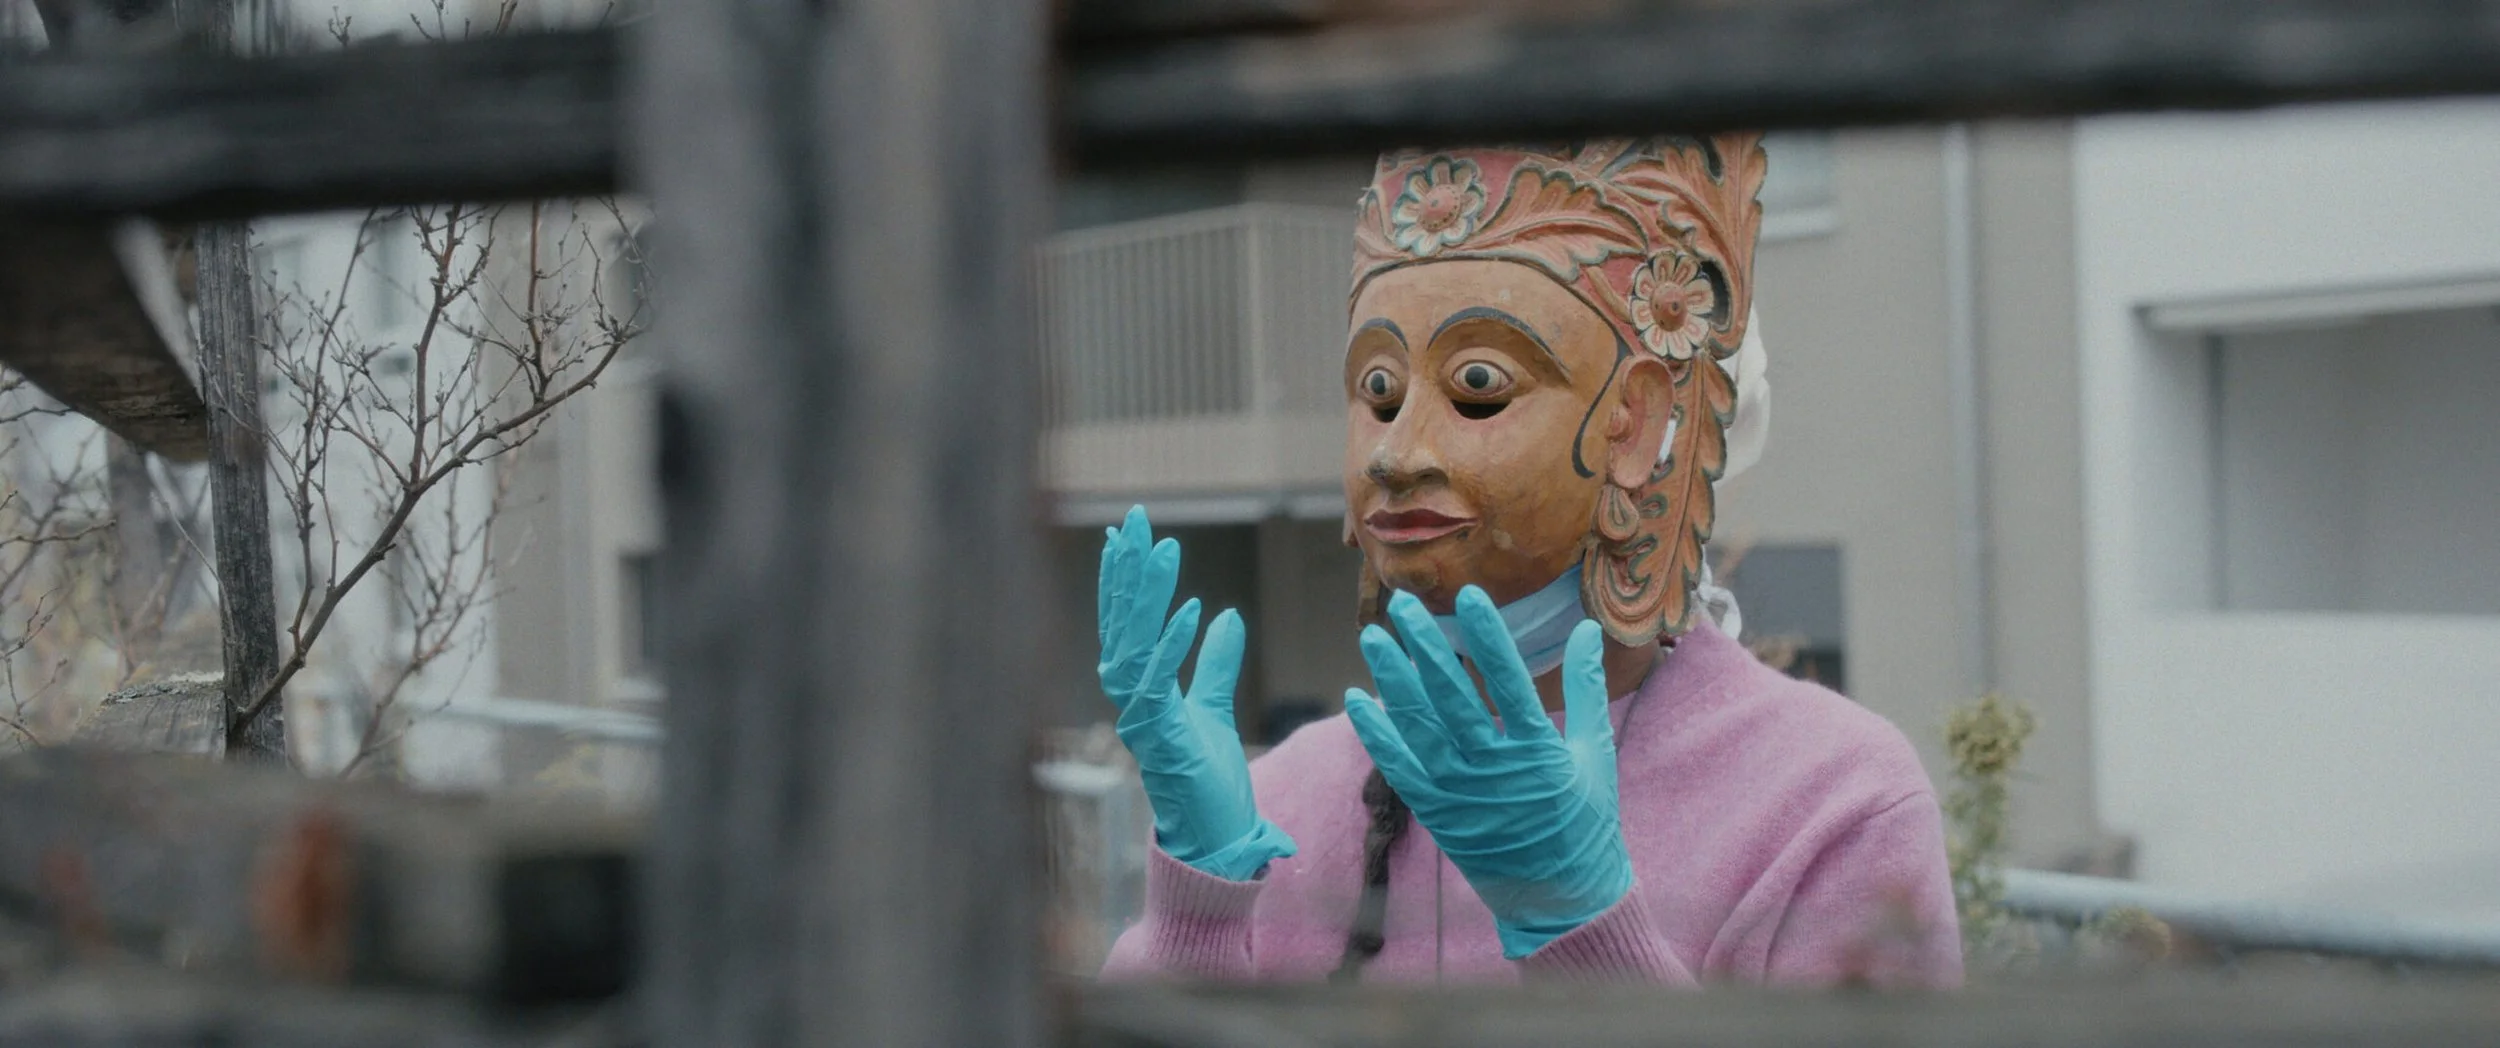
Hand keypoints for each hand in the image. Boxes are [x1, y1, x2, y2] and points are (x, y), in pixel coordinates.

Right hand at [1098, 506, 1295, 881]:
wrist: (1217, 844)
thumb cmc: (1210, 787)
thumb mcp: (1214, 710)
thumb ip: (1214, 664)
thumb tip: (1225, 617)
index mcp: (1141, 693)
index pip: (1125, 624)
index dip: (1124, 579)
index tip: (1127, 536)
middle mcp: (1131, 703)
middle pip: (1119, 624)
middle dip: (1125, 569)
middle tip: (1134, 519)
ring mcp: (1141, 722)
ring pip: (1131, 644)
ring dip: (1146, 595)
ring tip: (1161, 548)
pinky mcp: (1161, 741)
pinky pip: (1158, 685)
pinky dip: (1171, 646)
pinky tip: (1192, 608)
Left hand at [1344, 587, 1632, 958]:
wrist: (1561, 899)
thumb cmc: (1586, 821)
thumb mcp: (1594, 753)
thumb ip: (1586, 689)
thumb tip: (1585, 629)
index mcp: (1537, 751)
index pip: (1508, 680)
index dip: (1486, 635)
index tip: (1467, 595)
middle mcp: (1492, 769)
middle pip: (1451, 695)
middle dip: (1424, 646)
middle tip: (1402, 604)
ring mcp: (1458, 793)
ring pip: (1417, 725)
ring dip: (1392, 679)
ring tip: (1372, 637)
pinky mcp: (1435, 813)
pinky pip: (1398, 767)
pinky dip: (1376, 734)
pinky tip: (1357, 700)